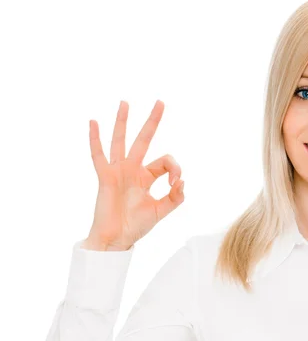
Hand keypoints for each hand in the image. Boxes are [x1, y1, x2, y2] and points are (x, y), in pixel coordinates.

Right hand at [84, 100, 184, 250]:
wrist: (117, 239)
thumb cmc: (136, 225)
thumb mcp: (162, 210)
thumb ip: (176, 197)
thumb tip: (181, 180)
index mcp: (147, 176)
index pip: (166, 161)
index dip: (175, 168)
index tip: (176, 183)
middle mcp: (132, 169)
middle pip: (144, 139)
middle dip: (152, 121)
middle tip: (160, 102)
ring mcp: (118, 171)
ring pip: (120, 141)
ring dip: (123, 122)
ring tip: (125, 103)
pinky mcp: (105, 177)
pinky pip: (98, 155)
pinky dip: (95, 139)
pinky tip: (93, 122)